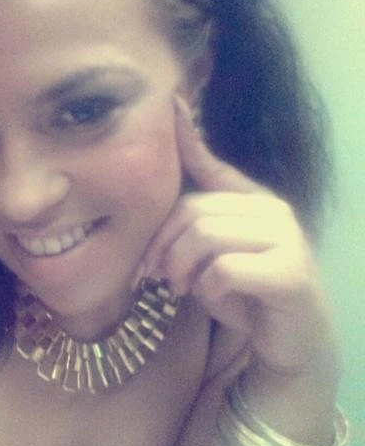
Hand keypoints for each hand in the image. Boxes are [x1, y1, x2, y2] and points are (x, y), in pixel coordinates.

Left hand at [136, 96, 332, 378]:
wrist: (289, 344)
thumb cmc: (245, 295)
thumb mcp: (212, 255)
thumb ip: (193, 223)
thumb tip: (158, 191)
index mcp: (252, 201)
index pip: (211, 164)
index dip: (188, 136)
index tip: (170, 101)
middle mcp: (272, 211)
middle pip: (192, 210)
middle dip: (162, 246)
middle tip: (154, 275)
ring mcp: (286, 239)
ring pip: (204, 236)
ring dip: (182, 270)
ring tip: (184, 288)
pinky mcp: (290, 273)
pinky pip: (224, 270)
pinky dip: (209, 289)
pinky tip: (216, 299)